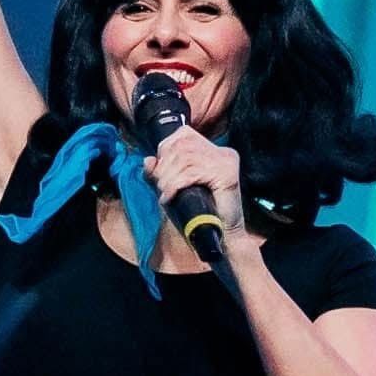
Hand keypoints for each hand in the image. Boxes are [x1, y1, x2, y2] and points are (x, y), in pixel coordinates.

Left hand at [143, 127, 246, 248]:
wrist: (221, 240)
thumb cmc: (197, 216)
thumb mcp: (172, 190)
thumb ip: (159, 174)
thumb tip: (148, 160)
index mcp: (213, 150)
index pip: (183, 135)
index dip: (165, 150)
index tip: (159, 172)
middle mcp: (222, 152)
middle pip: (183, 146)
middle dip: (164, 167)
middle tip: (160, 187)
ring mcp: (226, 161)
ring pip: (186, 159)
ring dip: (168, 178)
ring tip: (165, 195)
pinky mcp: (228, 174)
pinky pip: (193, 173)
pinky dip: (176, 185)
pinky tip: (170, 197)